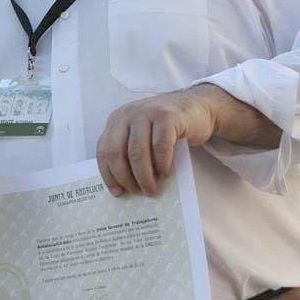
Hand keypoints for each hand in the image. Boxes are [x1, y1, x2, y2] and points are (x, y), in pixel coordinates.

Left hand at [96, 87, 218, 196]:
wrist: (196, 107)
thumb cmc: (167, 127)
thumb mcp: (142, 134)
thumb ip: (130, 151)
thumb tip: (125, 185)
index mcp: (117, 120)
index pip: (103, 150)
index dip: (109, 174)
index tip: (118, 193)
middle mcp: (128, 114)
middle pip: (116, 152)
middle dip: (125, 177)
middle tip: (137, 192)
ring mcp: (147, 113)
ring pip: (137, 152)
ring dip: (144, 176)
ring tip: (152, 189)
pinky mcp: (167, 117)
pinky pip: (159, 147)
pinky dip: (161, 164)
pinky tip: (165, 173)